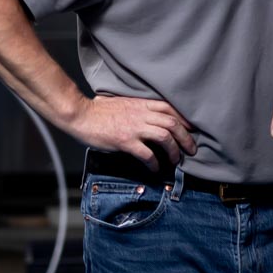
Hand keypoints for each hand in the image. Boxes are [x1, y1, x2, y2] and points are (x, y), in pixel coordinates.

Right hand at [67, 95, 197, 169]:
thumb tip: (148, 117)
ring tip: (175, 160)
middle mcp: (142, 114)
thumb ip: (138, 108)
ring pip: (164, 137)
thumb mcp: (124, 103)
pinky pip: (146, 153)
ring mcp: (134, 127)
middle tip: (191, 149)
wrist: (81, 115)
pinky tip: (155, 169)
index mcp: (142, 104)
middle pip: (173, 123)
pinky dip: (154, 163)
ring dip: (173, 151)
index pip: (170, 109)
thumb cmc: (99, 110)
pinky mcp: (125, 141)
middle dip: (186, 138)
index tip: (191, 129)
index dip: (184, 120)